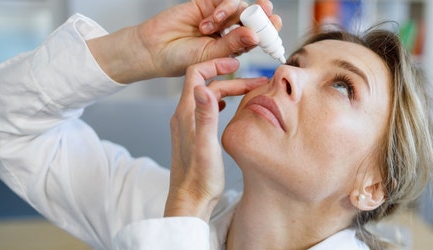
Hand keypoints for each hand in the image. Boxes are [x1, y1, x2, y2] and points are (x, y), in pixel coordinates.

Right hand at [87, 0, 281, 83]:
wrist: (155, 50)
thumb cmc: (182, 60)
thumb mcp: (211, 56)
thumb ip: (233, 44)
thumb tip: (255, 35)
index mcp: (234, 48)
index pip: (257, 37)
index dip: (268, 31)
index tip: (276, 26)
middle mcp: (229, 31)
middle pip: (253, 18)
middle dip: (262, 15)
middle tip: (268, 13)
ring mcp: (218, 17)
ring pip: (238, 8)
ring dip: (230, 14)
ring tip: (211, 27)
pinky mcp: (206, 4)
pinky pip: (223, 0)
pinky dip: (221, 8)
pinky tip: (209, 20)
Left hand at [164, 58, 266, 220]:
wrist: (189, 202)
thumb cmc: (200, 178)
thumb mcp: (207, 145)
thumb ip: (206, 115)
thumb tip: (203, 88)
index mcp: (186, 114)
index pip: (196, 74)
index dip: (216, 64)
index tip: (238, 64)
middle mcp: (183, 116)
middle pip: (205, 84)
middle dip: (230, 79)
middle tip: (256, 82)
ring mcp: (186, 126)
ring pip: (207, 97)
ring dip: (227, 90)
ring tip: (248, 92)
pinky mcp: (192, 136)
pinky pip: (205, 110)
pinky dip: (220, 102)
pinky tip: (229, 108)